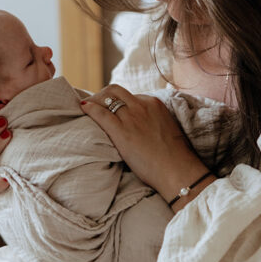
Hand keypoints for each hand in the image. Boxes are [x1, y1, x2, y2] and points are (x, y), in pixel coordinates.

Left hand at [80, 84, 207, 203]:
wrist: (178, 170)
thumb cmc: (175, 155)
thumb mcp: (167, 127)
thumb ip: (154, 120)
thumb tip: (145, 126)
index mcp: (154, 103)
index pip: (129, 95)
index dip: (117, 102)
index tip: (110, 108)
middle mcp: (142, 105)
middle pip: (114, 91)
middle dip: (102, 95)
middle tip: (94, 104)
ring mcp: (131, 117)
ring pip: (106, 99)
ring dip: (94, 102)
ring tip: (86, 108)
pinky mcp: (122, 132)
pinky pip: (100, 114)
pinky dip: (89, 109)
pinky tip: (83, 108)